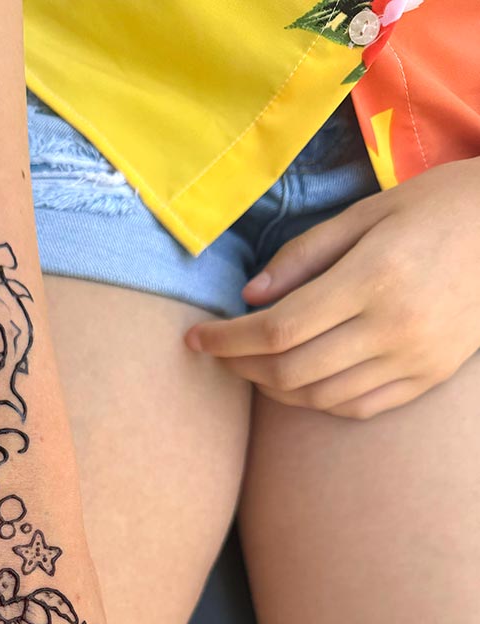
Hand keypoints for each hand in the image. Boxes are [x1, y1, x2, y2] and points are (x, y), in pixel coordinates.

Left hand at [185, 157, 479, 419]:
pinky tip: (298, 381)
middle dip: (240, 366)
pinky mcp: (427, 378)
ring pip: (318, 397)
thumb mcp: (367, 212)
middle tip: (218, 353)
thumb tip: (248, 298)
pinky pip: (356, 407)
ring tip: (252, 365)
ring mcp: (413, 360)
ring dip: (272, 388)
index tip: (195, 338)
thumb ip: (304, 256)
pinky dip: (316, 401)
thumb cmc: (437, 208)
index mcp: (373, 278)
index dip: (227, 340)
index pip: (277, 329)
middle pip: (290, 371)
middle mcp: (392, 328)